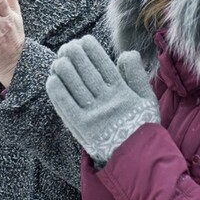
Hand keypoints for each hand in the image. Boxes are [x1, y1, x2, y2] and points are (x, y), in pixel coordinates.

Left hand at [46, 36, 158, 165]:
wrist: (137, 158)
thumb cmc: (141, 126)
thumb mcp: (147, 99)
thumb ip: (136, 75)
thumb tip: (126, 53)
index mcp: (122, 92)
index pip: (103, 64)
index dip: (92, 49)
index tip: (84, 40)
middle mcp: (107, 101)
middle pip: (86, 71)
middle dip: (75, 55)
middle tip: (67, 46)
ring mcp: (93, 114)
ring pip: (74, 85)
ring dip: (64, 69)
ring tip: (58, 59)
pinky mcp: (82, 128)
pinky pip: (66, 106)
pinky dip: (58, 92)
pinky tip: (52, 80)